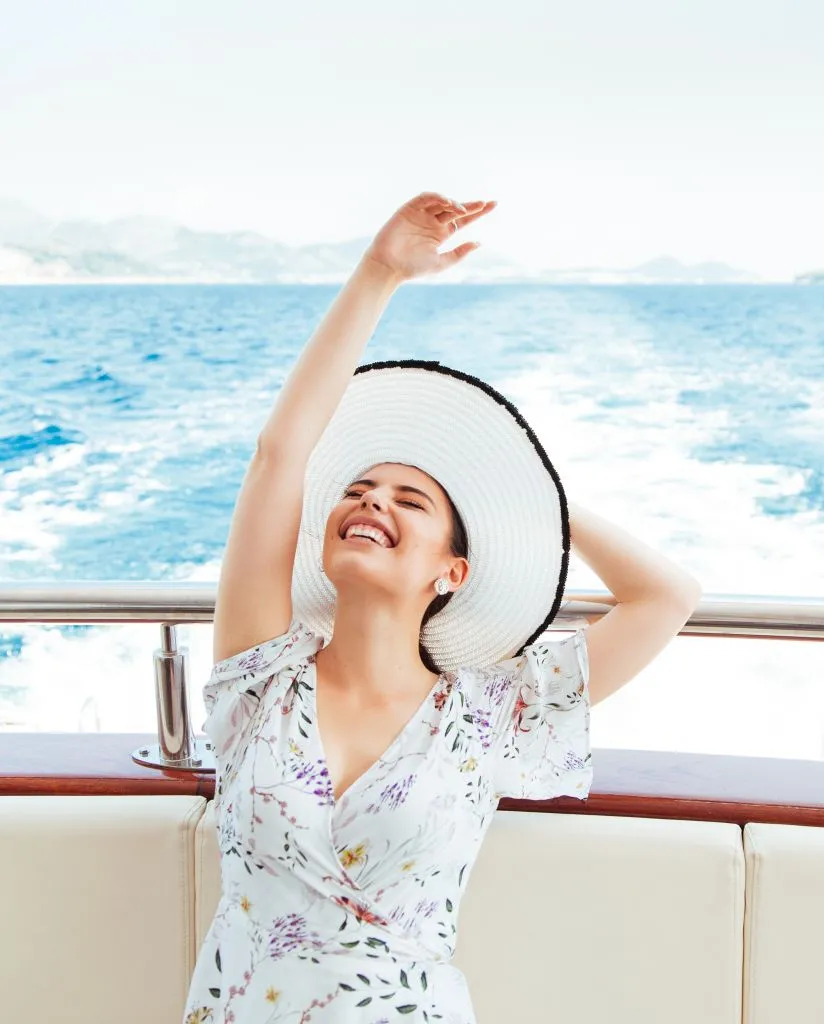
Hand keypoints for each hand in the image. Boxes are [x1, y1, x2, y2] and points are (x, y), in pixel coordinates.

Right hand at [361, 192, 496, 281]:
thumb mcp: (441, 262)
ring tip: (462, 210)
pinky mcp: (408, 209)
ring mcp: (421, 214)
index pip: (463, 220)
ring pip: (441, 202)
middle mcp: (432, 222)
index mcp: (441, 233)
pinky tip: (447, 203)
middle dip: (471, 206)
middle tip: (486, 204)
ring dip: (453, 203)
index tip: (493, 205)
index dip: (477, 212)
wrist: (389, 267)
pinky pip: (425, 198)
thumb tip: (479, 242)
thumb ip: (459, 253)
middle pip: (455, 209)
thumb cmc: (413, 268)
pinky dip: (436, 197)